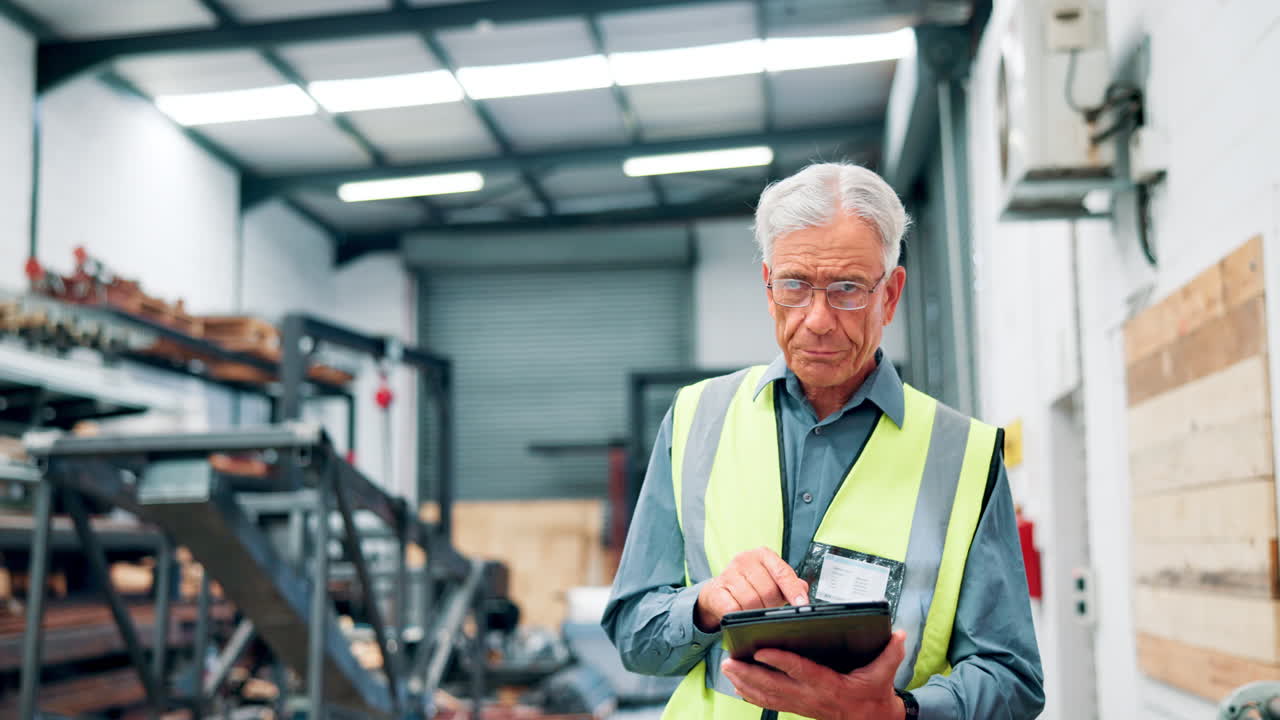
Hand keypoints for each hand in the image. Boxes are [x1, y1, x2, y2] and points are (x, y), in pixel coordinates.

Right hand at [694, 547, 808, 631]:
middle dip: (771, 605)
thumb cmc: (749, 586)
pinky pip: (733, 608)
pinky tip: (740, 612)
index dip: (793, 590)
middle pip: (768, 590)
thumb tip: (803, 590)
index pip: (782, 572)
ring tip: (754, 611)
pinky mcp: (716, 589)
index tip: (802, 604)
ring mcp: (728, 573)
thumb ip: (790, 583)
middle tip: (769, 610)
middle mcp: (744, 560)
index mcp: (762, 555)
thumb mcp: (771, 581)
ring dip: (755, 612)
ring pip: (751, 601)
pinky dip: (740, 614)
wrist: (718, 593)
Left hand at [719, 629, 907, 719]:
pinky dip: (752, 695)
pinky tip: (737, 687)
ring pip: (768, 696)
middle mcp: (812, 697)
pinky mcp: (799, 707)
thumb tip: (898, 634)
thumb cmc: (874, 695)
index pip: (802, 671)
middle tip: (729, 661)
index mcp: (830, 685)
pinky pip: (771, 703)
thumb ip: (891, 653)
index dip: (781, 660)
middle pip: (774, 686)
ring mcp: (803, 704)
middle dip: (749, 674)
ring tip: (727, 669)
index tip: (762, 649)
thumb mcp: (884, 673)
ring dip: (745, 684)